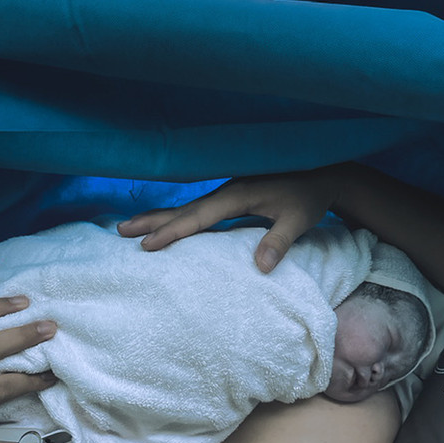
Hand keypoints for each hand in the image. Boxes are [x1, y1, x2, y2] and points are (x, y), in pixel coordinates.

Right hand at [116, 169, 347, 271]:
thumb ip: (278, 241)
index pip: (199, 217)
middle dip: (152, 220)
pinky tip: (169, 224)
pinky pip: (198, 209)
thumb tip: (260, 267)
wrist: (322, 175)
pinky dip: (178, 217)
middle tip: (121, 231)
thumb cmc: (309, 198)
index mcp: (238, 195)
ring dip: (160, 217)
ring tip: (131, 226)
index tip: (148, 244)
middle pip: (184, 209)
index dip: (173, 231)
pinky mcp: (232, 196)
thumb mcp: (298, 220)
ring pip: (187, 208)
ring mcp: (228, 192)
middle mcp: (227, 191)